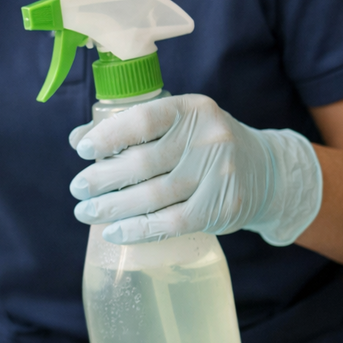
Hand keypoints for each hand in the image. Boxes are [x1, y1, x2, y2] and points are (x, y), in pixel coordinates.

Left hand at [68, 94, 321, 245]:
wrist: (265, 171)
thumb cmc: (203, 146)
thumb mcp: (177, 126)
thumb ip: (132, 128)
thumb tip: (78, 139)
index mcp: (192, 109)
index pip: (143, 119)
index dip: (109, 136)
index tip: (82, 151)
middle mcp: (208, 138)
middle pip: (142, 163)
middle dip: (101, 179)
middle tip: (77, 189)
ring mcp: (218, 174)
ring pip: (153, 196)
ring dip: (112, 207)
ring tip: (86, 212)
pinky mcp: (221, 208)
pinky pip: (170, 222)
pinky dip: (137, 230)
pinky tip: (113, 233)